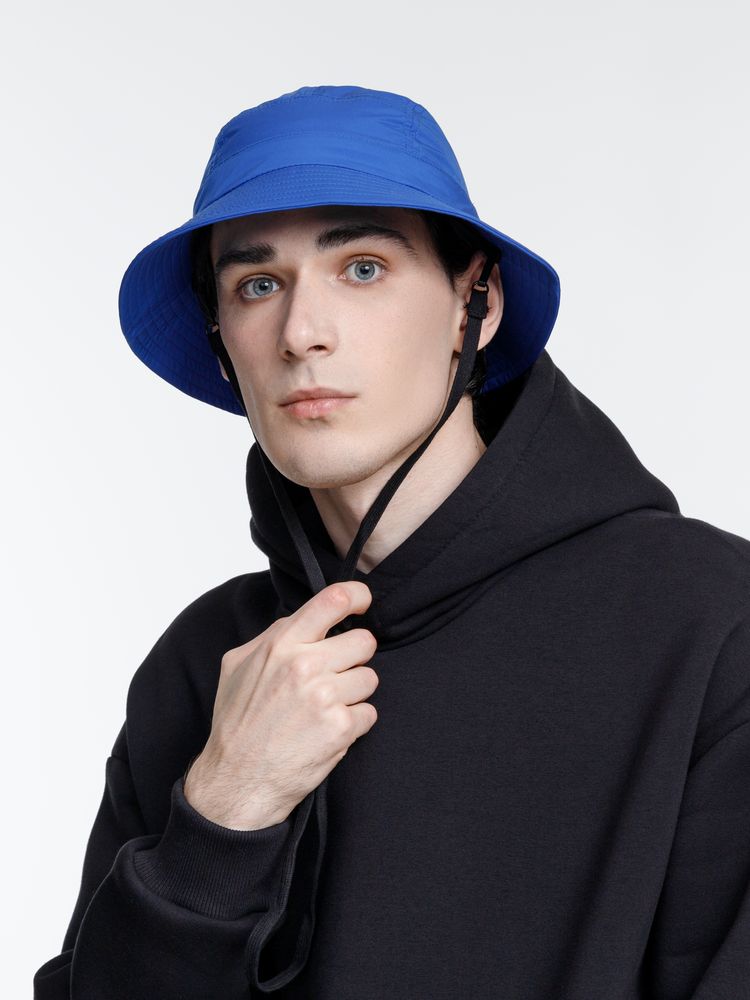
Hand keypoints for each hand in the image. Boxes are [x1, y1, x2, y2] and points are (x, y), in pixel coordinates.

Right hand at [184, 581, 378, 829]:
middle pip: (364, 641)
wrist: (237, 779)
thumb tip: (305, 620)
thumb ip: (273, 637)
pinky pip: (369, 713)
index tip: (363, 602)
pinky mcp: (340, 728)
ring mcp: (325, 697)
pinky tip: (328, 730)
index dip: (357, 596)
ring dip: (354, 693)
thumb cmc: (237, 723)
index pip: (333, 600)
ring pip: (370, 678)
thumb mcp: (237, 665)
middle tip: (336, 675)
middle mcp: (305, 666)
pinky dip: (354, 723)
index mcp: (282, 644)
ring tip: (326, 708)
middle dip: (355, 657)